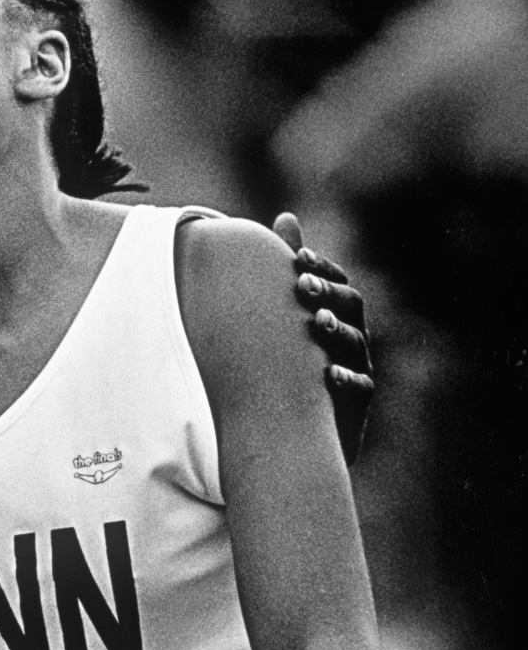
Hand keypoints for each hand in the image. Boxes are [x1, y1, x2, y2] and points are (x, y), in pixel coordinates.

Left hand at [273, 212, 373, 464]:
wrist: (289, 433)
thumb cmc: (288, 366)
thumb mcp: (287, 317)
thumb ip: (291, 271)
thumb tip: (287, 216)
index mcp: (335, 315)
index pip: (336, 283)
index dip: (322, 268)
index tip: (297, 257)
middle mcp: (350, 339)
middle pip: (350, 307)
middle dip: (327, 294)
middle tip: (300, 284)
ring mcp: (356, 369)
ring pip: (356, 345)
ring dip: (336, 332)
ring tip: (315, 323)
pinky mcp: (357, 405)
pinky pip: (361, 389)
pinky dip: (345, 380)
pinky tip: (327, 375)